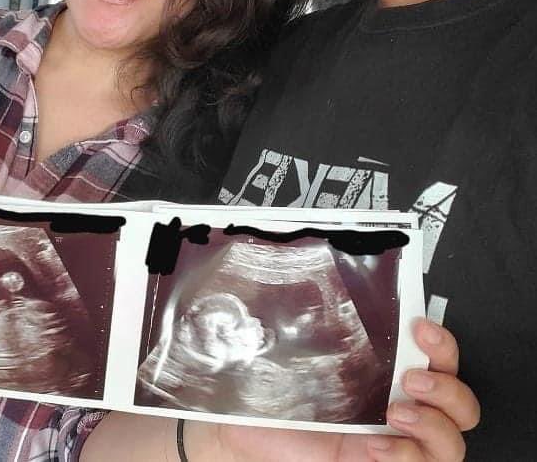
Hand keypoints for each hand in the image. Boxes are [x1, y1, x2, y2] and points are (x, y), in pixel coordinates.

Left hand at [191, 319, 478, 461]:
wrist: (243, 430)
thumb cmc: (267, 386)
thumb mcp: (290, 343)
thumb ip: (305, 312)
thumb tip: (296, 262)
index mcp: (384, 366)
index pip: (438, 353)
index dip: (441, 339)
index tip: (418, 324)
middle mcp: (398, 403)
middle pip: (462, 401)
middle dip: (447, 385)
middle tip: (410, 375)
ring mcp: (395, 440)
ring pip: (454, 440)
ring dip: (435, 424)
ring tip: (395, 412)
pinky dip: (408, 458)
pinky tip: (376, 447)